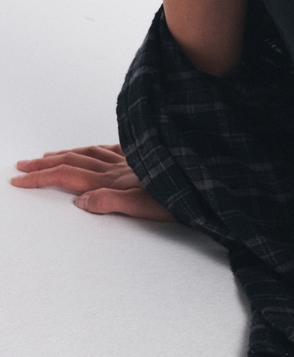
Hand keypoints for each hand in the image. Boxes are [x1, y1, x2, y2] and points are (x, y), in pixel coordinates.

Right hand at [11, 143, 173, 219]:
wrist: (211, 182)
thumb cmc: (184, 198)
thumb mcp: (147, 207)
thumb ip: (113, 202)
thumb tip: (79, 201)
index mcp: (115, 180)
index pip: (68, 176)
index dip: (41, 177)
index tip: (18, 180)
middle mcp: (120, 167)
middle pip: (74, 161)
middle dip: (44, 164)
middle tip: (21, 166)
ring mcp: (133, 160)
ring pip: (91, 153)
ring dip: (66, 154)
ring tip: (48, 155)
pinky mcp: (148, 156)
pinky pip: (115, 149)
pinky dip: (98, 149)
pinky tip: (96, 149)